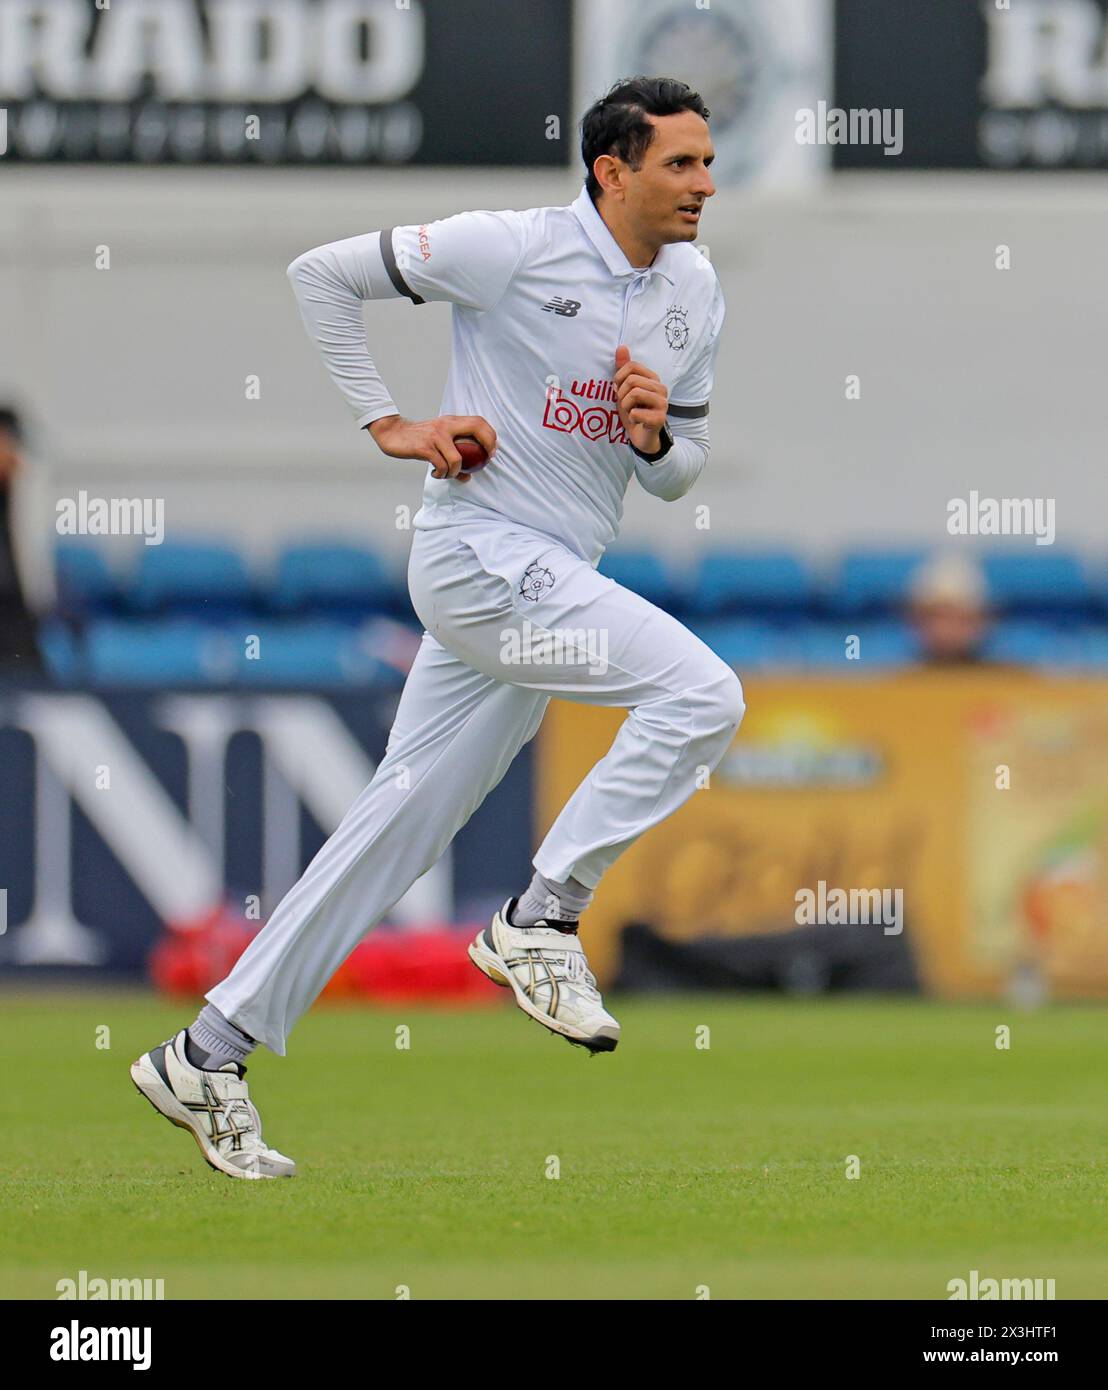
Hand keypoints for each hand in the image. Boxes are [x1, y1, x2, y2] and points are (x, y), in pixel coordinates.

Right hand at [367, 414, 496, 483]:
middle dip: (487, 446)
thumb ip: (454, 450)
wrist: (393, 433)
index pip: (478, 421)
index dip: (490, 435)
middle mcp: (446, 425)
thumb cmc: (419, 439)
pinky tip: (436, 474)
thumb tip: (469, 474)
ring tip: (448, 474)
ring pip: (457, 459)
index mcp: (451, 421)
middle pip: (476, 428)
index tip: (492, 451)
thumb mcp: (438, 439)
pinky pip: (441, 466)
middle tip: (485, 461)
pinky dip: (441, 474)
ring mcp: (436, 436)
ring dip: (456, 473)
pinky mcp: (425, 447)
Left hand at [613, 345, 667, 453]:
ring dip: (626, 406)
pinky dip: (631, 417)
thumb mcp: (625, 388)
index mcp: (653, 378)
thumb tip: (621, 347)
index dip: (619, 378)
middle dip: (621, 394)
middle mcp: (661, 388)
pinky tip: (637, 420)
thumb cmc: (634, 411)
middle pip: (632, 380)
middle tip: (625, 404)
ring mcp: (663, 403)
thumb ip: (623, 368)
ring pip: (634, 393)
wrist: (642, 437)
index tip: (618, 390)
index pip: (632, 366)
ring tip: (631, 412)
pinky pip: (637, 412)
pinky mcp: (660, 419)